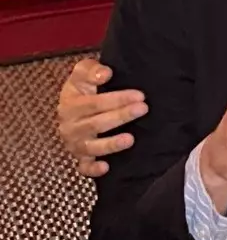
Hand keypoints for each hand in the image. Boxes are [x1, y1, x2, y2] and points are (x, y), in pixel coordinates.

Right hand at [57, 59, 146, 176]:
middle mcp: (70, 126)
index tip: (139, 95)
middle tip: (143, 109)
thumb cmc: (84, 87)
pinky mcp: (81, 158)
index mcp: (70, 104)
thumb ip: (91, 69)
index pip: (93, 102)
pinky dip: (93, 170)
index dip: (116, 99)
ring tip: (130, 139)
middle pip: (95, 124)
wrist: (76, 105)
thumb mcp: (83, 73)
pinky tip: (106, 168)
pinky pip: (84, 168)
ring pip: (91, 147)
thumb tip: (104, 73)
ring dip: (111, 144)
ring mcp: (75, 143)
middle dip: (120, 116)